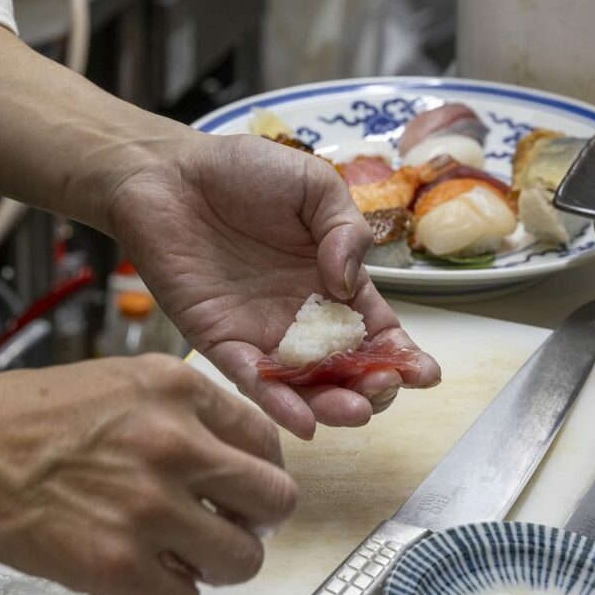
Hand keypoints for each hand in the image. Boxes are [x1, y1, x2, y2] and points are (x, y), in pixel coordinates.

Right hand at [0, 355, 295, 594]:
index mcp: (173, 389)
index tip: (248, 485)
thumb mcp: (117, 381)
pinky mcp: (118, 566)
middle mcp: (173, 442)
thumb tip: (228, 455)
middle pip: (274, 499)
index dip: (261, 468)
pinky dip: (173, 592)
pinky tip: (144, 572)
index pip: (265, 437)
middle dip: (257, 519)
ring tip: (186, 554)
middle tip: (232, 524)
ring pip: (242, 558)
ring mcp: (149, 507)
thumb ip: (179, 411)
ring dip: (219, 562)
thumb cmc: (22, 415)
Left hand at [108, 133, 440, 439]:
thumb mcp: (313, 187)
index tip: (424, 374)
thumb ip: (344, 232)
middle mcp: (300, 315)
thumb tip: (351, 284)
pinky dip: (277, 403)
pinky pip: (250, 380)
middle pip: (345, 368)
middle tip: (382, 388)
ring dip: (330, 405)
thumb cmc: (243, 172)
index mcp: (330, 280)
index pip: (374, 329)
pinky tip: (303, 422)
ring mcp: (260, 332)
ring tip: (352, 412)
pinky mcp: (219, 340)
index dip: (401, 354)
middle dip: (371, 386)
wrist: (170, 173)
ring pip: (302, 385)